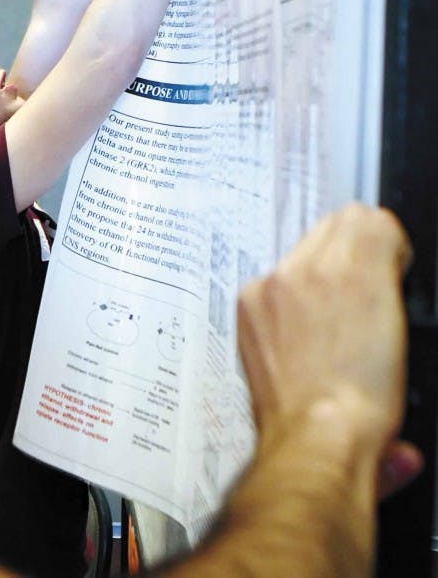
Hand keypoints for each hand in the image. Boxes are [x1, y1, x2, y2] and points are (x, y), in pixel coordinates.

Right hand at [237, 205, 413, 486]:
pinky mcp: (352, 270)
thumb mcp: (277, 373)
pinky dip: (398, 248)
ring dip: (377, 251)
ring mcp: (310, 272)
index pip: (298, 257)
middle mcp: (275, 281)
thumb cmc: (303, 421)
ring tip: (388, 292)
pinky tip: (402, 274)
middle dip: (354, 253)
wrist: (318, 434)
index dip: (332, 272)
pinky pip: (379, 228)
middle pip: (323, 230)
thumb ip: (289, 343)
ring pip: (351, 221)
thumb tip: (314, 344)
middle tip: (374, 295)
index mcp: (255, 304)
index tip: (347, 299)